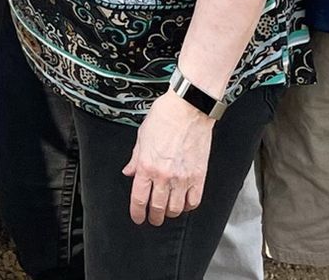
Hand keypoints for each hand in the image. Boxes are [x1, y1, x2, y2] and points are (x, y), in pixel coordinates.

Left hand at [123, 92, 213, 225]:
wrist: (189, 108)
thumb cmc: (164, 117)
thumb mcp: (142, 136)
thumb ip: (135, 158)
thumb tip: (128, 172)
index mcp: (147, 166)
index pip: (139, 199)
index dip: (137, 213)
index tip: (138, 218)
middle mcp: (164, 176)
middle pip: (157, 208)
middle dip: (153, 217)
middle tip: (152, 219)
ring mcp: (183, 178)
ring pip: (176, 209)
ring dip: (170, 213)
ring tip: (167, 211)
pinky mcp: (199, 176)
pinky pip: (194, 201)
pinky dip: (188, 206)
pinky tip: (184, 203)